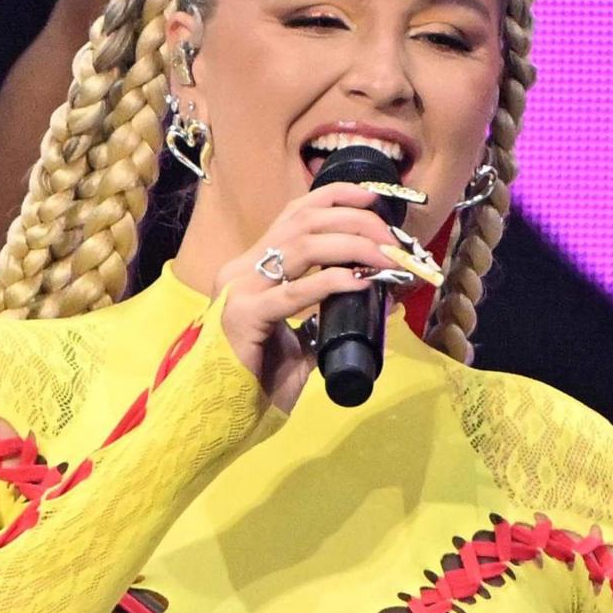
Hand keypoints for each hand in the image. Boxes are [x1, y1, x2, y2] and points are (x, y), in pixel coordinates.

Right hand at [212, 182, 425, 410]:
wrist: (220, 416)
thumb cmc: (259, 381)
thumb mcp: (305, 342)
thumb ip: (333, 317)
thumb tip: (382, 297)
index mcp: (253, 267)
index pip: (295, 213)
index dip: (336, 197)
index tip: (374, 198)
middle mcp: (243, 268)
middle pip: (305, 221)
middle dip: (356, 222)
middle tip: (392, 241)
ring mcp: (240, 289)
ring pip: (303, 246)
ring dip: (353, 246)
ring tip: (386, 258)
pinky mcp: (243, 315)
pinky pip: (294, 292)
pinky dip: (332, 282)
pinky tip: (360, 284)